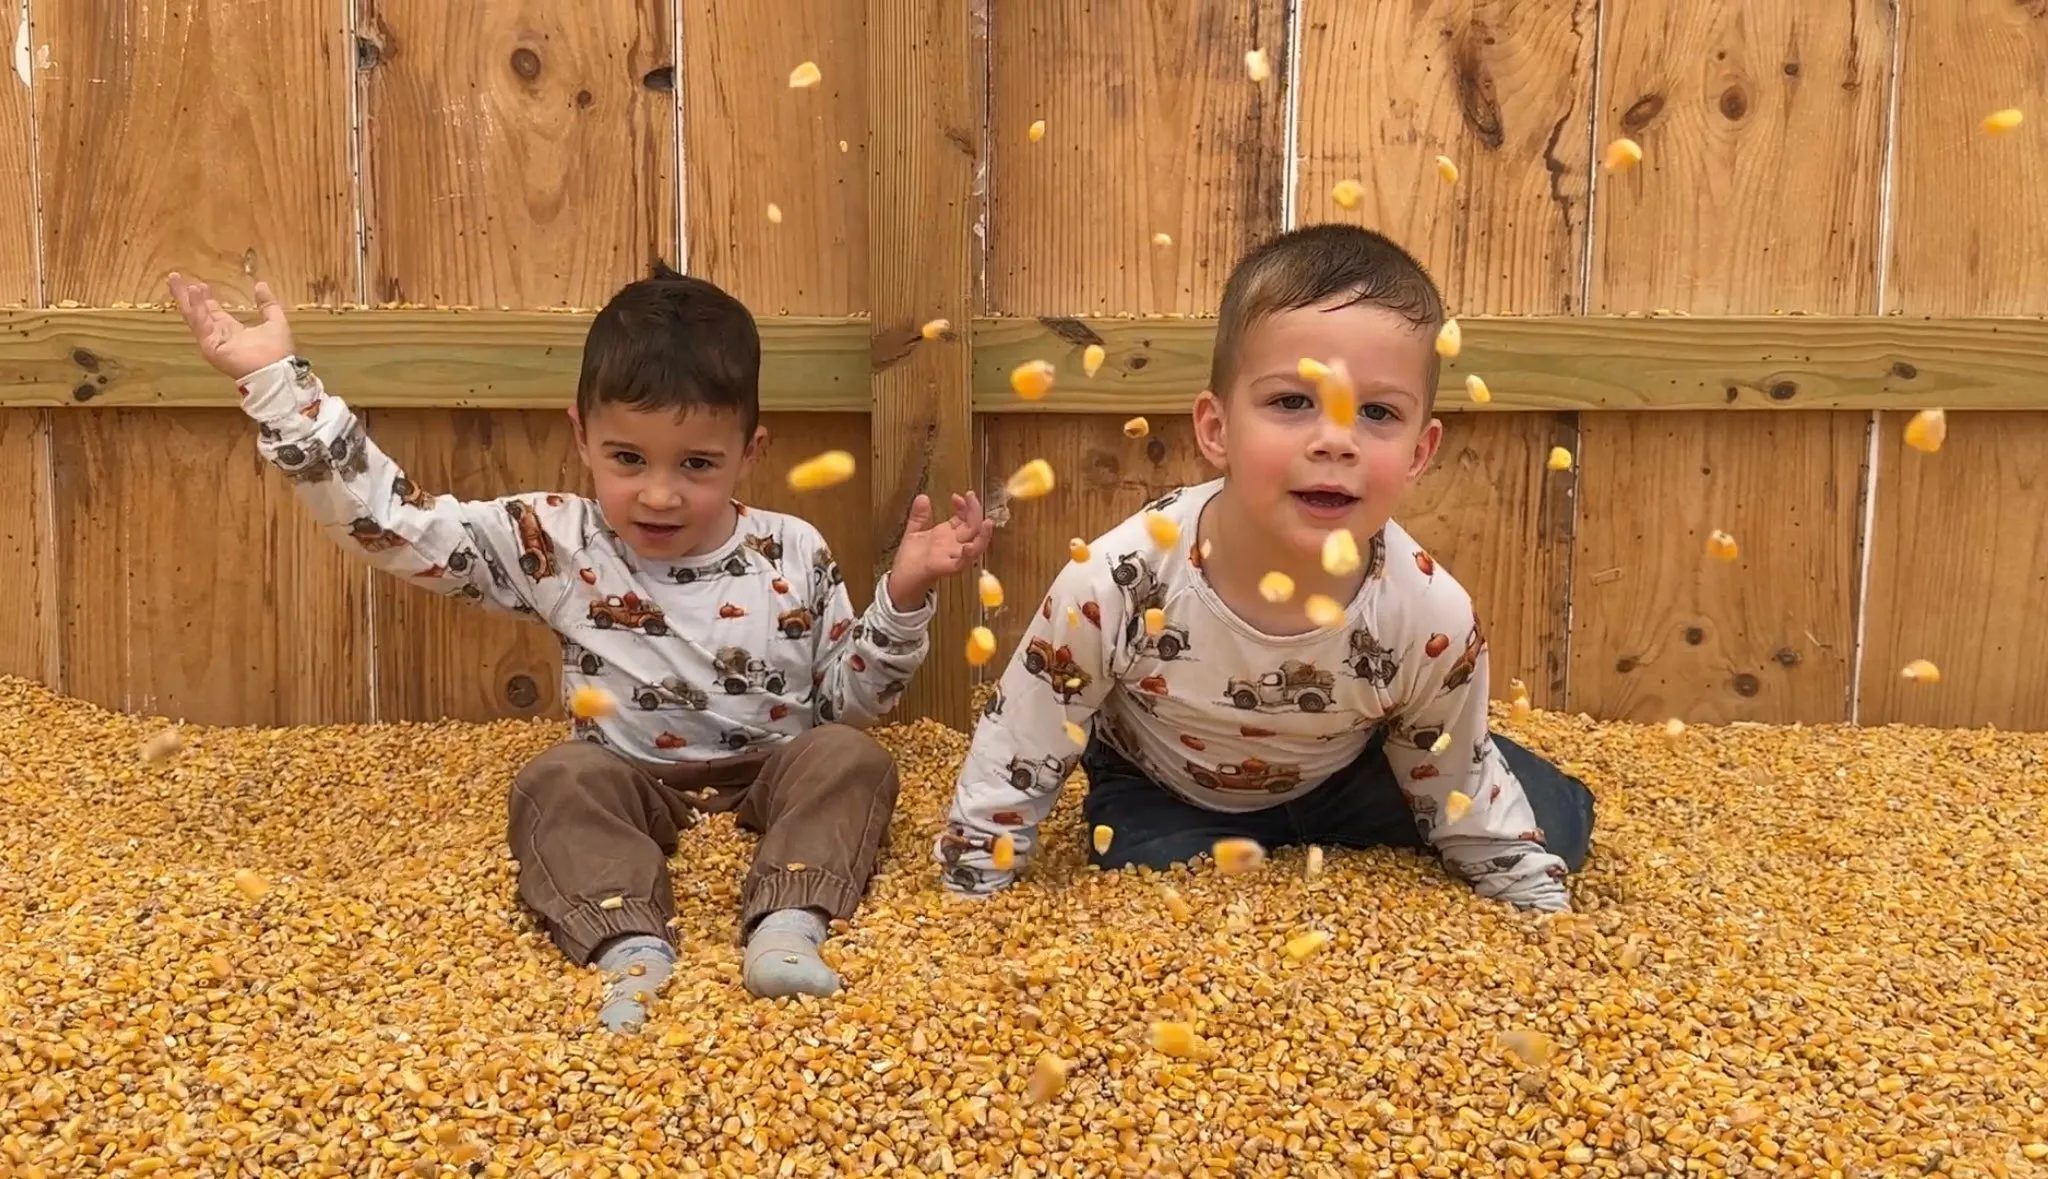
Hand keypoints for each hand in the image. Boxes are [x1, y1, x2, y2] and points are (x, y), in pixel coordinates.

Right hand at [167, 273, 294, 379]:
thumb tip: (260, 285)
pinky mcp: (210, 346)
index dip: (204, 298)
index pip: (212, 312)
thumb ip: (267, 304)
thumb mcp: (275, 320)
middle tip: (174, 277)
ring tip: (176, 280)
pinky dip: (196, 308)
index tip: (198, 284)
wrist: (276, 371)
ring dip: (186, 298)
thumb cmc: (277, 350)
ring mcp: (212, 342)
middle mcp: (219, 336)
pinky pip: (201, 324)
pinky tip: (192, 293)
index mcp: (232, 331)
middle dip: (185, 296)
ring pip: (195, 316)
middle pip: (197, 312)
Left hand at [886, 492, 992, 609]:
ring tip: (987, 523)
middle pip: (973, 527)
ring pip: (976, 547)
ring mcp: (952, 557)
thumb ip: (919, 515)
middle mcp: (953, 545)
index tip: (956, 496)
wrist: (901, 579)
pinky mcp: (946, 568)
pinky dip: (967, 556)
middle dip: (975, 510)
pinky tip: (968, 547)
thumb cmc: (909, 560)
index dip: (964, 506)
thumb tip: (923, 497)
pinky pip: (962, 564)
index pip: (964, 518)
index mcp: (947, 535)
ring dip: (983, 535)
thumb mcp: (913, 532)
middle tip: (971, 496)